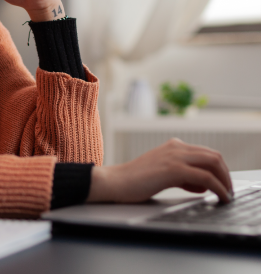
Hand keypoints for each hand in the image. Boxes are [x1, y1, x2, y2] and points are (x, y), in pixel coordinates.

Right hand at [87, 138, 232, 203]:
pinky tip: (220, 197)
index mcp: (172, 145)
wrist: (115, 181)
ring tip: (225, 196)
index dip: (219, 170)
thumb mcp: (162, 173)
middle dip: (226, 175)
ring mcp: (174, 156)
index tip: (222, 184)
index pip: (206, 153)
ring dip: (225, 181)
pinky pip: (206, 177)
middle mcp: (175, 146)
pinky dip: (219, 188)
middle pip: (214, 156)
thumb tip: (201, 184)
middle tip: (227, 191)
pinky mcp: (173, 169)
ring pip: (213, 163)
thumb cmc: (135, 181)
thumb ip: (181, 174)